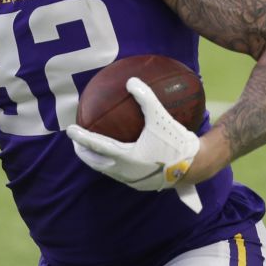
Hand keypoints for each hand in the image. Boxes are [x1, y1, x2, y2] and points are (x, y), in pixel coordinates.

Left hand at [66, 78, 203, 212]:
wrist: (195, 166)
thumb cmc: (176, 142)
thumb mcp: (161, 117)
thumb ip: (145, 98)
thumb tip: (131, 81)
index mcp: (127, 157)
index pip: (97, 146)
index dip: (81, 137)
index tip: (69, 130)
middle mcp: (126, 172)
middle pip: (96, 162)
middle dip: (83, 152)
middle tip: (75, 141)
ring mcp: (132, 180)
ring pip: (106, 170)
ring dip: (95, 160)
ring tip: (89, 149)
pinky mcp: (140, 183)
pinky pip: (118, 174)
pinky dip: (109, 164)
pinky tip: (113, 156)